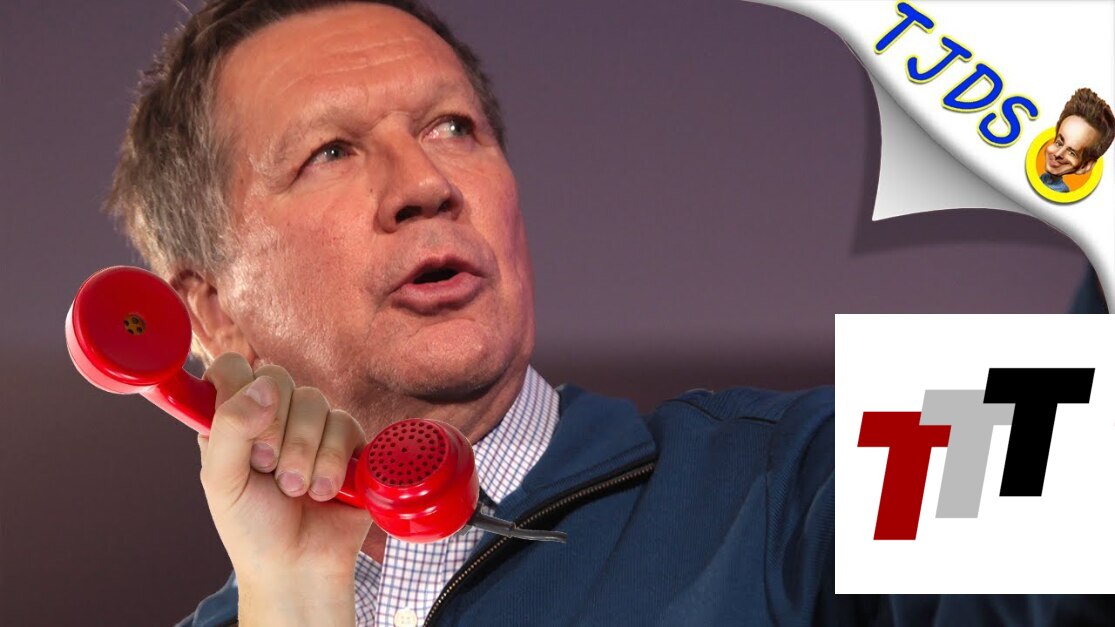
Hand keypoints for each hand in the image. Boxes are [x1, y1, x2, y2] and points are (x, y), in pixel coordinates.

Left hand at [197, 353, 370, 624]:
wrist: (299, 565)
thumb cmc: (252, 528)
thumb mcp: (222, 481)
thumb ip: (230, 428)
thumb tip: (263, 387)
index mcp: (234, 418)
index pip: (233, 368)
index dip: (238, 388)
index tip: (242, 425)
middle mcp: (274, 415)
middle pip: (278, 378)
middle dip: (274, 430)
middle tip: (268, 469)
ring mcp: (314, 426)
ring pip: (315, 402)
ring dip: (303, 454)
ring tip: (296, 489)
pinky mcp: (349, 441)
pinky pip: (345, 423)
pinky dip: (333, 462)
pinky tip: (325, 490)